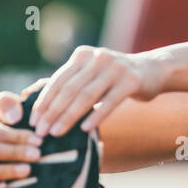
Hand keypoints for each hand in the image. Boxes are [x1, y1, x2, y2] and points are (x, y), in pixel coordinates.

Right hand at [0, 80, 45, 187]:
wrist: (27, 154)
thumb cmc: (21, 131)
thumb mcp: (19, 115)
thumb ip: (12, 107)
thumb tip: (13, 116)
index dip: (17, 136)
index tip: (38, 140)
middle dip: (14, 152)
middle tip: (37, 155)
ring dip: (4, 170)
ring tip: (27, 170)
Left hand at [28, 46, 161, 137]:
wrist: (153, 70)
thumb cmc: (115, 78)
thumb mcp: (92, 73)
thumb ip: (70, 82)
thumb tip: (35, 100)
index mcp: (83, 55)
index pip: (59, 80)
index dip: (44, 101)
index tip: (33, 121)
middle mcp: (98, 57)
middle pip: (70, 88)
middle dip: (53, 112)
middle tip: (41, 132)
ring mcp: (116, 68)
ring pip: (87, 95)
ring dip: (69, 116)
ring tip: (57, 133)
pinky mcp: (131, 81)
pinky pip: (110, 101)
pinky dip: (96, 116)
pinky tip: (85, 130)